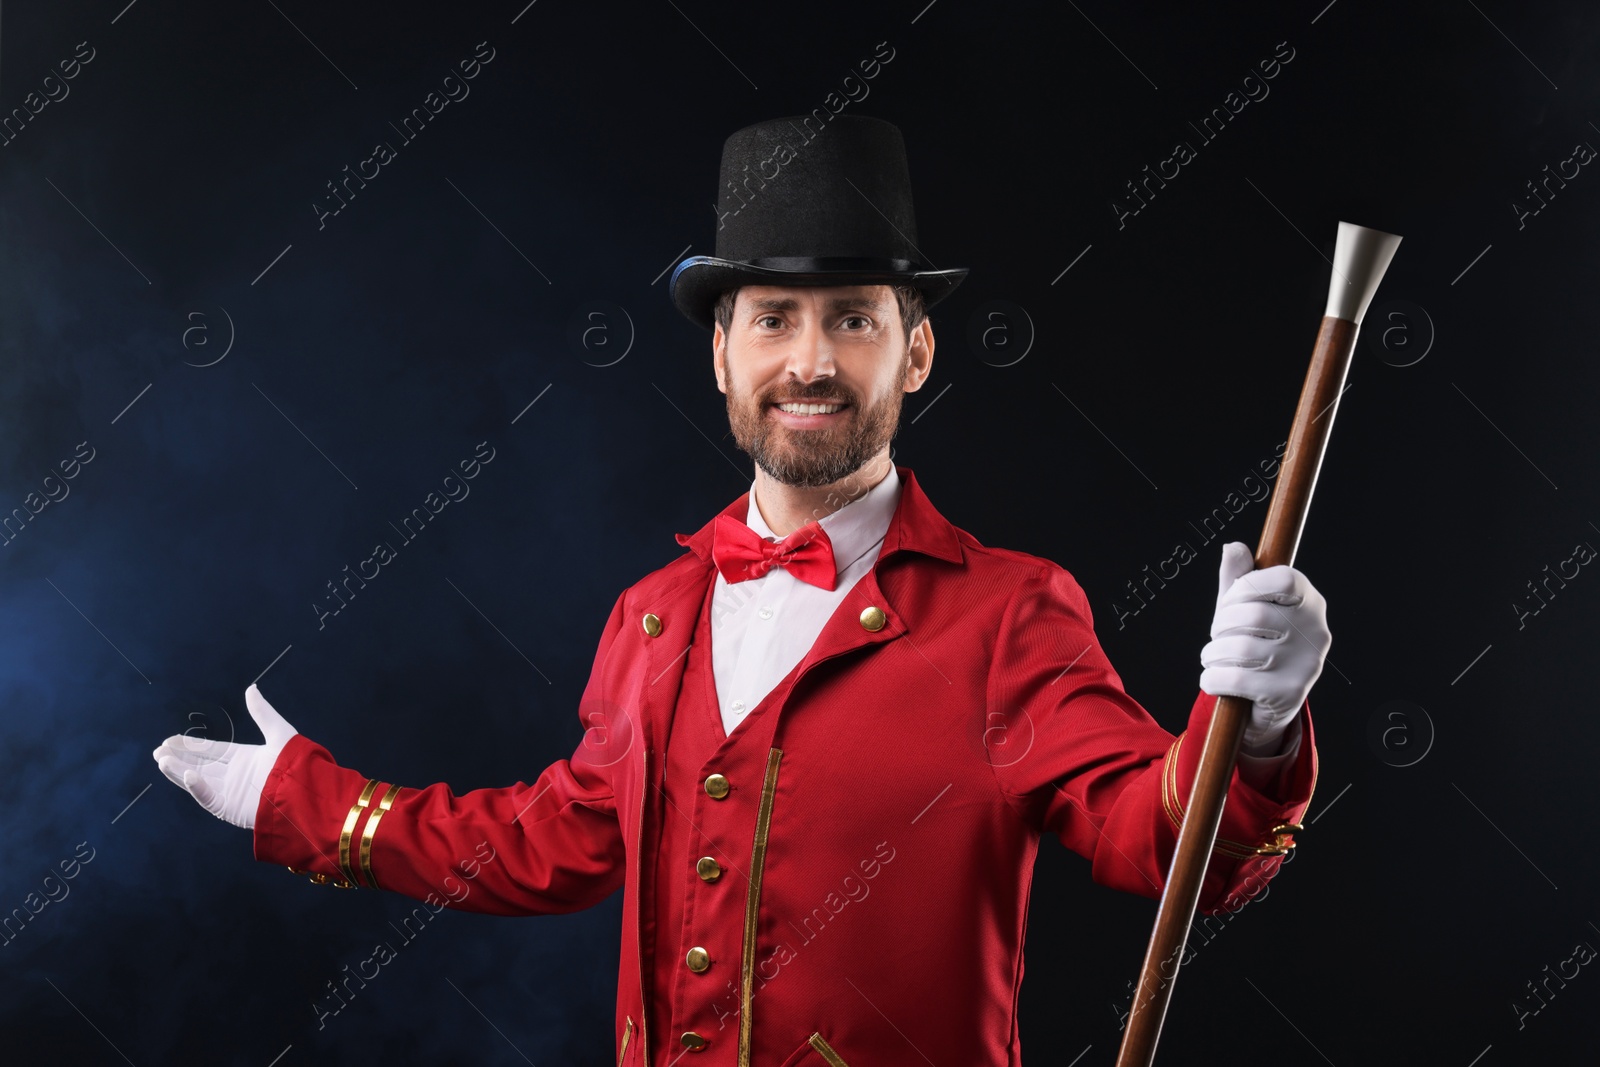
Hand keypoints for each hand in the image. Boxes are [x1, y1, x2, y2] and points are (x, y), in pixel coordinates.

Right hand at [153, 684, 297, 828]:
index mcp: (245, 759)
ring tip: (161, 760)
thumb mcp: (278, 732)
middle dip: (178, 758)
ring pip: (198, 780)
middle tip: (158, 751)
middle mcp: (235, 776)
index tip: (170, 740)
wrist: (304, 792)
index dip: (190, 745)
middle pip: (199, 765)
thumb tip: (251, 688)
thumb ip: (262, 712)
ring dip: (178, 770)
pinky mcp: (230, 809)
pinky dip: (197, 787)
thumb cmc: (295, 763)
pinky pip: (209, 797)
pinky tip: (186, 773)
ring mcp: (231, 793)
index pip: (211, 750)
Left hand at [1199, 542, 1330, 753]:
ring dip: (1213, 654)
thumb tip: (1233, 548)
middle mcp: (1316, 632)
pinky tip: (1213, 679)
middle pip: (1253, 615)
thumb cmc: (1257, 644)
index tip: (1231, 602)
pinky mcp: (1289, 694)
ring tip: (1213, 657)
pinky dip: (1212, 679)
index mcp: (1310, 603)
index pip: (1284, 578)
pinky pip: (1236, 680)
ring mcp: (1306, 665)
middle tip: (1218, 636)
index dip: (1246, 587)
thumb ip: (1238, 579)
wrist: (1270, 704)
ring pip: (1240, 649)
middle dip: (1221, 625)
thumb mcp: (1245, 607)